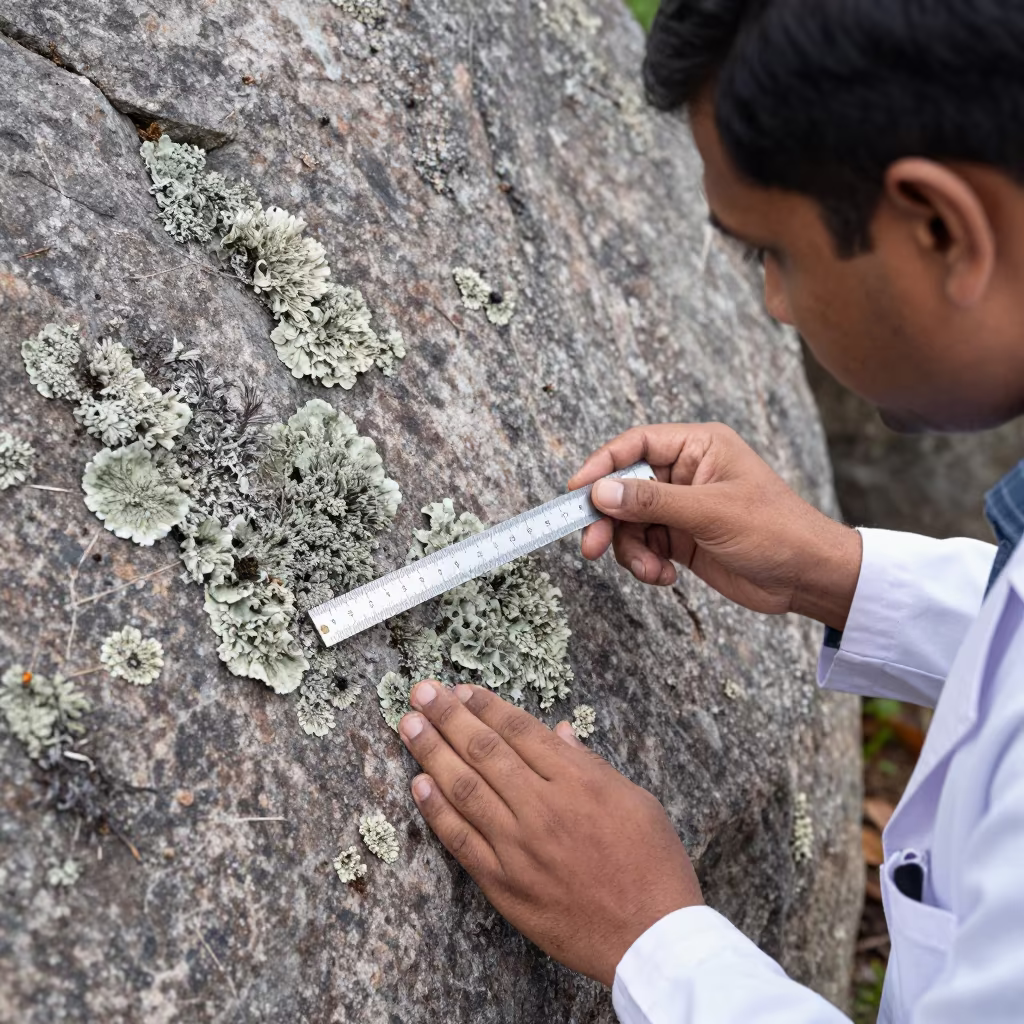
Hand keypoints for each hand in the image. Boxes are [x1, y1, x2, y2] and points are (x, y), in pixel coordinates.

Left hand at [399, 681, 701, 986]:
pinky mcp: (504, 885)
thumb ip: (590, 765)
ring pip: (464, 788)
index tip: (461, 689)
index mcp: (578, 781)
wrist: (651, 939)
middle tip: (421, 692)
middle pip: (484, 750)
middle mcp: (542, 808)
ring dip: (432, 753)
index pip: (520, 730)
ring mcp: (518, 847)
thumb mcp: (636, 799)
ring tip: (408, 725)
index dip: (486, 706)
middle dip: (448, 716)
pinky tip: (418, 784)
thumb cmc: (653, 865)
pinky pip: (461, 840)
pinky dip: (436, 810)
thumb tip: (558, 733)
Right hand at [569, 423, 861, 629]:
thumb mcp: (710, 513)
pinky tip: (664, 578)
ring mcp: (682, 507)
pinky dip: (646, 564)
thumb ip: (652, 502)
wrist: (808, 577)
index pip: (635, 445)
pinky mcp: (681, 539)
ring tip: (650, 571)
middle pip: (624, 488)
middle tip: (591, 547)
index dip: (602, 466)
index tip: (576, 492)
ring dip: (630, 549)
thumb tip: (601, 493)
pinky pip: (644, 546)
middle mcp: (685, 473)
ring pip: (630, 523)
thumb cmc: (775, 530)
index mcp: (698, 447)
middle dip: (608, 519)